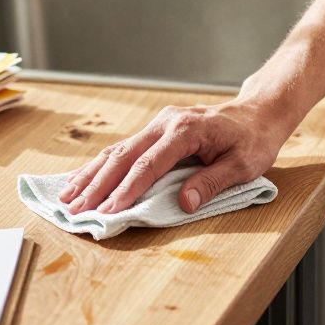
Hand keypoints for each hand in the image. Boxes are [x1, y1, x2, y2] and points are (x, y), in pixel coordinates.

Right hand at [59, 98, 293, 213]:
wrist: (257, 112)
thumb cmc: (253, 139)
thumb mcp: (243, 165)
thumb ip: (212, 182)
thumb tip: (184, 202)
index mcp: (186, 130)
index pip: (148, 165)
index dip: (126, 190)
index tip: (109, 212)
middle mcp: (165, 123)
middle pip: (123, 157)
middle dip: (97, 186)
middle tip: (76, 210)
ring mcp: (157, 124)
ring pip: (116, 151)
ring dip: (90, 175)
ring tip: (67, 197)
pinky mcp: (154, 130)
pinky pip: (122, 149)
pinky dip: (99, 166)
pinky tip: (81, 179)